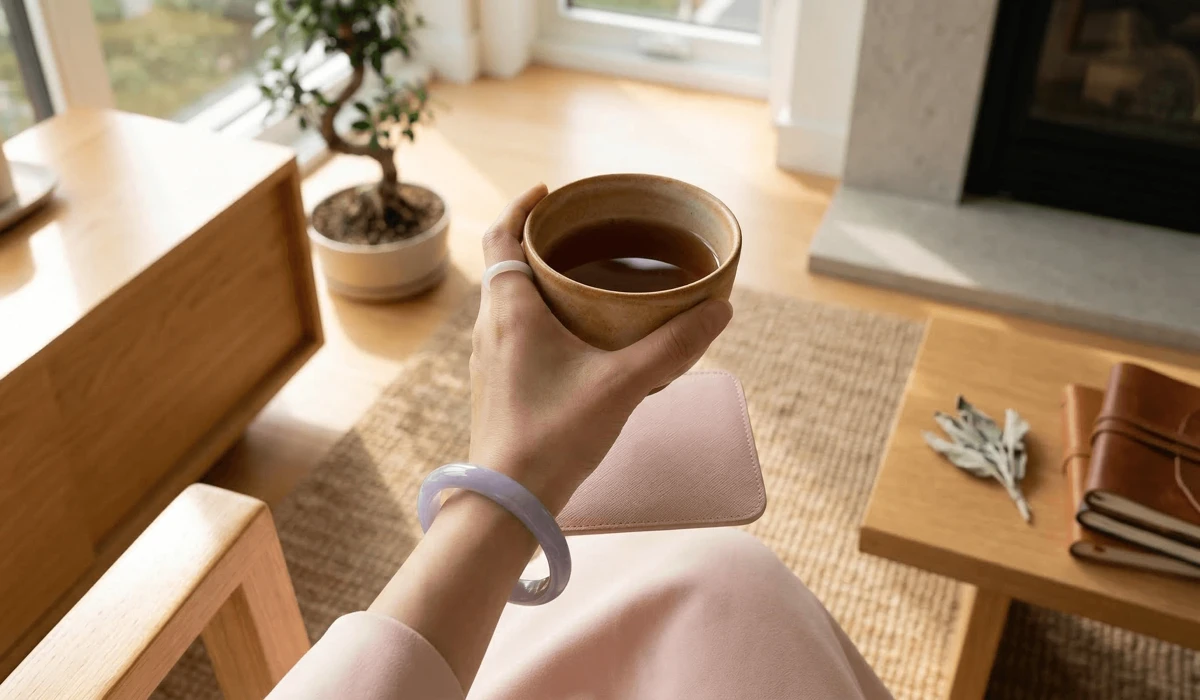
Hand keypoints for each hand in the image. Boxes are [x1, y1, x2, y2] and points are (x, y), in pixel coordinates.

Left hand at [469, 184, 732, 513]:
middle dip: (540, 243)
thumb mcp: (624, 385)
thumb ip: (674, 346)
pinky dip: (538, 317)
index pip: (501, 235)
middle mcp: (490, 327)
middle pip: (507, 265)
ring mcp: (487, 360)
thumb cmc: (555, 436)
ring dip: (538, 282)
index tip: (549, 192)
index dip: (521, 207)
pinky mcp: (496, 387)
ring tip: (583, 279)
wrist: (508, 502)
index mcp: (510, 309)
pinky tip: (574, 338)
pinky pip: (512, 333)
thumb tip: (721, 310)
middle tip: (583, 234)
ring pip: (508, 301)